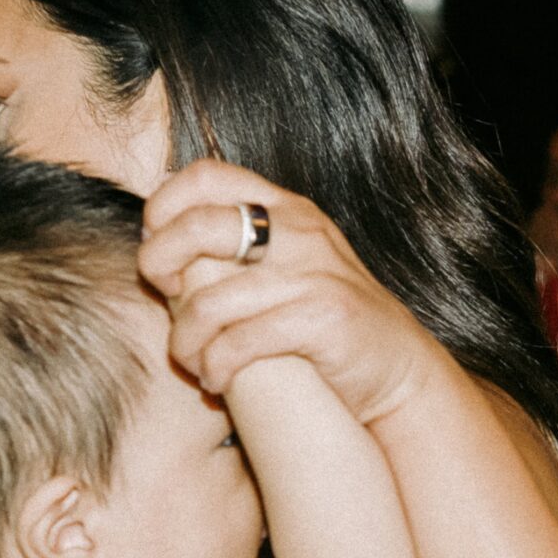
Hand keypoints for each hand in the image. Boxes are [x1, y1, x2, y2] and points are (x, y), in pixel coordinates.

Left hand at [139, 160, 444, 424]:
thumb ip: (241, 246)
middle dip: (158, 265)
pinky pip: (240, 342)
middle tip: (164, 299)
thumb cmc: (327, 324)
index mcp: (286, 209)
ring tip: (192, 362)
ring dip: (185, 340)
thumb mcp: (290, 265)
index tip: (159, 252)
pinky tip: (217, 381)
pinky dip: (216, 367)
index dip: (163, 208)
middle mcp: (299, 232)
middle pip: (196, 226)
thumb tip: (159, 231)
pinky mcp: (322, 320)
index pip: (204, 176)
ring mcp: (313, 274)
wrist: (399, 370)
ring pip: (210, 301)